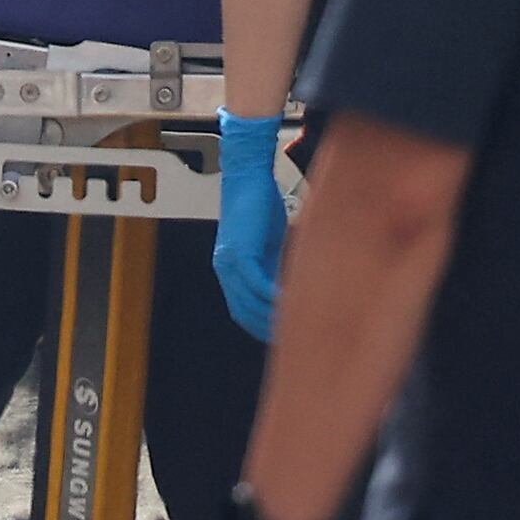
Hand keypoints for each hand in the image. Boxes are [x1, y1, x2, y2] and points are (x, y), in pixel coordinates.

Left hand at [211, 116, 290, 341]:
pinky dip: (273, 298)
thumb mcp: (269, 244)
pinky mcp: (240, 253)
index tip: (281, 338)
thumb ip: (275, 267)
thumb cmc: (261, 208)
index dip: (260, 327)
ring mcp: (229, 263)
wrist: (249, 178)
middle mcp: (224, 271)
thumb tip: (291, 290)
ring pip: (249, 303)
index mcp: (229, 271)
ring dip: (271, 318)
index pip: (242, 311)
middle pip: (243, 313)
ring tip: (296, 327)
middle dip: (266, 330)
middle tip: (292, 341)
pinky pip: (256, 284)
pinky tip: (289, 305)